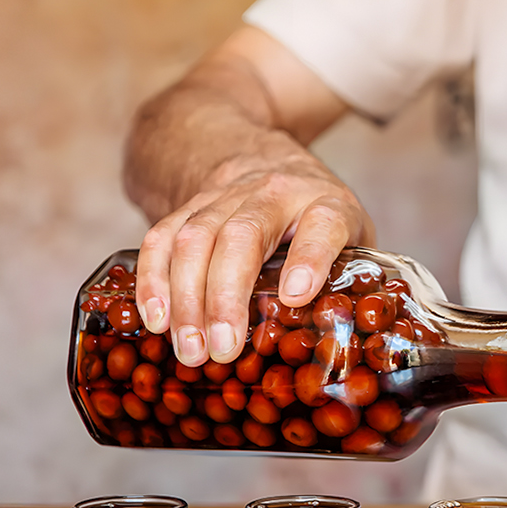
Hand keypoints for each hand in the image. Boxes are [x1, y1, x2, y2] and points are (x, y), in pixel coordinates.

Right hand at [134, 153, 373, 366]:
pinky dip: (154, 280)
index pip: (323, 223)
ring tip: (189, 349)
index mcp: (327, 203)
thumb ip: (351, 281)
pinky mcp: (189, 204)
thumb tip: (350, 351)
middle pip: (244, 234)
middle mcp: (276, 193)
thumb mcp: (352, 238)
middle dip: (227, 295)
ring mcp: (227, 195)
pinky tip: (157, 320)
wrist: (265, 157)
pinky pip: (163, 237)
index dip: (310, 256)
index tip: (297, 294)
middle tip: (223, 348)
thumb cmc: (317, 215)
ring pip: (196, 237)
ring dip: (186, 298)